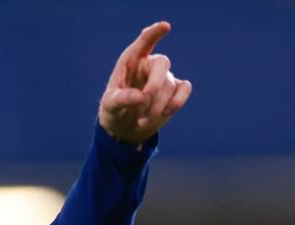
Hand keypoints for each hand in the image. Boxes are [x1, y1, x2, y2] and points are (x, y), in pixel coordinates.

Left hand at [99, 21, 192, 144]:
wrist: (125, 129)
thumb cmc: (114, 111)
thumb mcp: (110, 106)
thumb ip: (121, 99)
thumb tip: (141, 96)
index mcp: (131, 61)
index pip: (144, 41)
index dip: (155, 33)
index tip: (165, 26)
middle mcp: (149, 65)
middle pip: (162, 63)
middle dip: (155, 83)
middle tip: (145, 98)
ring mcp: (164, 77)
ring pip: (169, 84)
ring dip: (157, 105)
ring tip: (142, 119)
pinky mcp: (175, 90)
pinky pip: (184, 90)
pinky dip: (176, 103)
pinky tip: (163, 113)